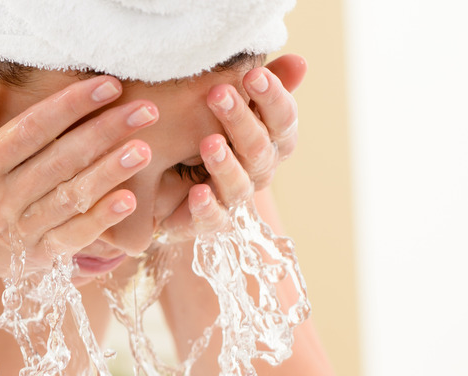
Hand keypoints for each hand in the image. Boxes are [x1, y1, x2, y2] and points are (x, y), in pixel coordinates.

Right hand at [0, 70, 157, 279]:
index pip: (33, 130)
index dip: (73, 105)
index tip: (108, 85)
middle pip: (61, 160)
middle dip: (106, 132)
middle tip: (145, 110)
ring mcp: (19, 232)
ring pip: (71, 198)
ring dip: (111, 173)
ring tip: (144, 149)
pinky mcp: (34, 256)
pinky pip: (72, 237)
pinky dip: (100, 221)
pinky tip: (128, 201)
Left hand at [161, 54, 305, 235]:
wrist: (169, 186)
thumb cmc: (208, 133)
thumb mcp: (230, 105)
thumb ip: (260, 86)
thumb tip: (298, 61)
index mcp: (271, 142)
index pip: (283, 120)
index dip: (272, 98)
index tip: (254, 74)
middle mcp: (258, 172)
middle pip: (259, 149)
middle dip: (241, 121)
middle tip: (218, 94)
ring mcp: (234, 198)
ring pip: (239, 185)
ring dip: (225, 164)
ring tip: (208, 143)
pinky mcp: (209, 222)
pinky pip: (213, 219)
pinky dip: (206, 207)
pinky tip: (196, 192)